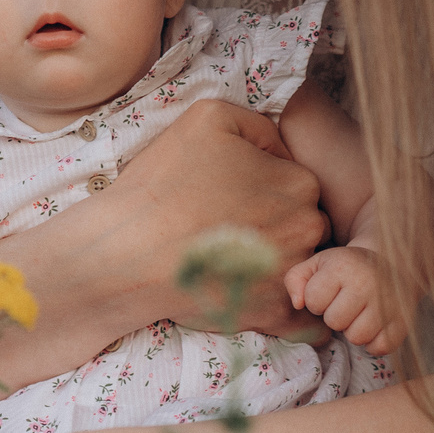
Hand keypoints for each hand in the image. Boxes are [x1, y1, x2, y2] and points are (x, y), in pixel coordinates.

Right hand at [115, 100, 327, 333]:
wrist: (126, 251)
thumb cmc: (163, 183)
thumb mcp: (210, 118)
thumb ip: (258, 124)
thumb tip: (279, 146)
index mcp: (299, 183)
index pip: (296, 180)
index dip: (264, 183)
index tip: (230, 192)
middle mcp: (307, 229)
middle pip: (302, 222)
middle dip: (276, 222)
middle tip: (228, 224)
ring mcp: (291, 274)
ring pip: (296, 263)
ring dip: (273, 260)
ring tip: (226, 258)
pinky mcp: (272, 313)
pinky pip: (296, 314)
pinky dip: (279, 306)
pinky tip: (245, 291)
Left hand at [283, 244, 396, 354]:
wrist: (392, 263)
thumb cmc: (346, 267)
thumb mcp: (317, 263)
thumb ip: (295, 279)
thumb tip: (298, 304)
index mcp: (344, 266)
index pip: (313, 301)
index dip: (316, 300)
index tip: (329, 291)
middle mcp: (368, 283)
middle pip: (334, 322)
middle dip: (334, 315)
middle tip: (345, 303)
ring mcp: (388, 304)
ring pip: (356, 338)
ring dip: (353, 329)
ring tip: (358, 313)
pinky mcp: (403, 322)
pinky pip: (379, 348)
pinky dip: (373, 342)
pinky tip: (374, 324)